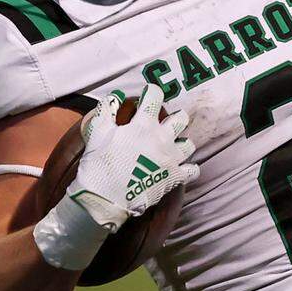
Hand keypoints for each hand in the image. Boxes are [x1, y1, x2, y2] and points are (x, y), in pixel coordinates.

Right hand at [71, 85, 198, 231]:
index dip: (152, 92)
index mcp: (143, 125)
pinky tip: (180, 168)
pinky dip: (188, 168)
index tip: (149, 95)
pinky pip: (193, 170)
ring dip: (182, 144)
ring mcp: (172, 158)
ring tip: (172, 148)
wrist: (105, 198)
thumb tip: (115, 96)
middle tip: (166, 124)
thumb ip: (106, 111)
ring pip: (189, 144)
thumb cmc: (99, 164)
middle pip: (181, 119)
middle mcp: (162, 138)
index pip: (155, 97)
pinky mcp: (176, 177)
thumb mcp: (97, 133)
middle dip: (175, 118)